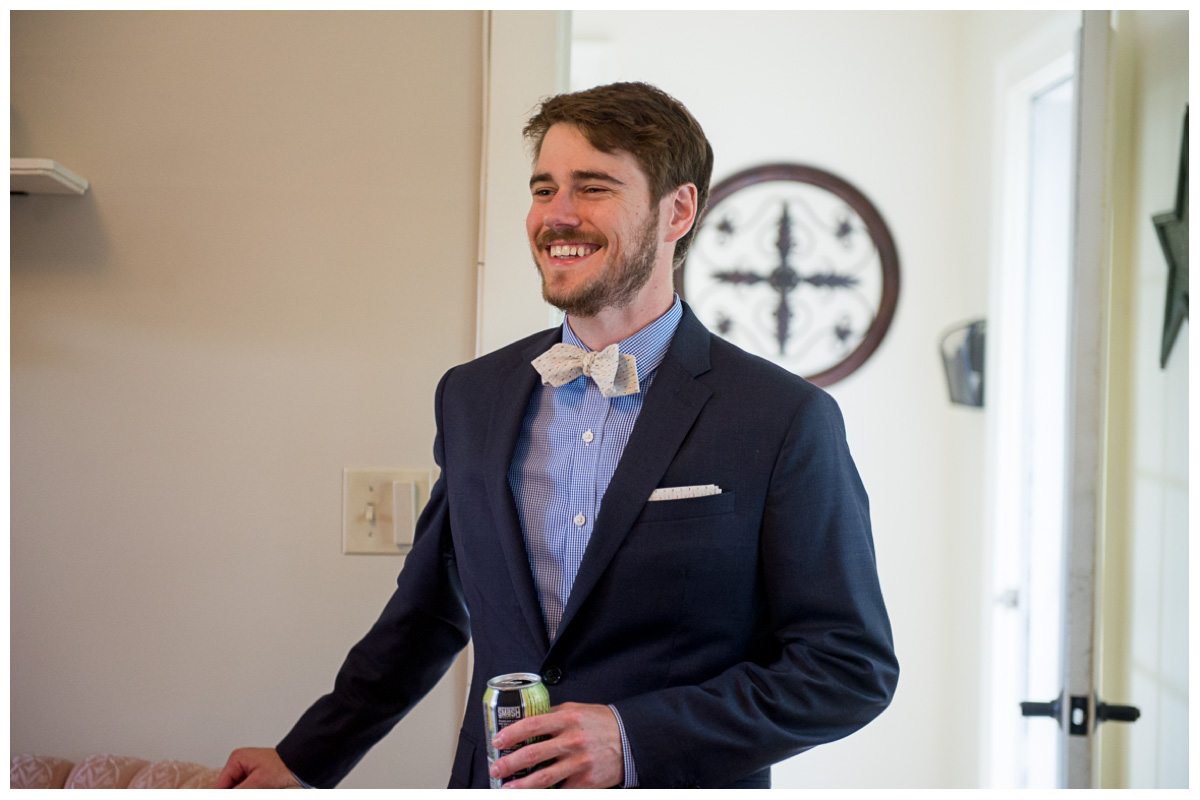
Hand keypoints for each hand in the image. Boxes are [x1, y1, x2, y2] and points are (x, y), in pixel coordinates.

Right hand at [215, 747, 301, 788]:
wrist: (301, 763)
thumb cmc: (284, 767)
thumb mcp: (258, 782)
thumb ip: (238, 792)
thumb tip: (222, 795)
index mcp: (236, 759)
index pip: (220, 786)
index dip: (224, 796)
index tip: (243, 791)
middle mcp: (239, 763)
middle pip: (228, 787)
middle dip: (237, 792)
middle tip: (256, 788)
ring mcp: (246, 770)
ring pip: (237, 789)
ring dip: (244, 791)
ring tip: (262, 787)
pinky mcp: (254, 776)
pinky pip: (245, 788)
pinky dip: (249, 790)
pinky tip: (262, 788)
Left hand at [489, 702, 623, 788]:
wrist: (630, 740)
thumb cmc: (601, 723)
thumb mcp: (577, 710)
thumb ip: (553, 715)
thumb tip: (527, 721)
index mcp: (568, 719)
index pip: (532, 725)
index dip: (511, 734)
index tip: (497, 741)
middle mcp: (573, 741)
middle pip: (533, 754)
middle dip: (510, 764)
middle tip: (496, 769)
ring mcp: (580, 763)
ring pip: (544, 778)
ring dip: (521, 787)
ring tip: (506, 790)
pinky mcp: (586, 782)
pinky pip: (561, 791)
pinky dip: (546, 794)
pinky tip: (534, 795)